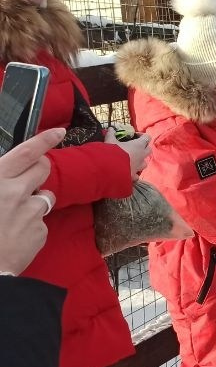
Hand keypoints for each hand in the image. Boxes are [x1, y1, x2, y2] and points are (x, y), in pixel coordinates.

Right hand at [0, 128, 64, 273]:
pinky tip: (16, 235)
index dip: (44, 140)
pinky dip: (32, 225)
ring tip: (14, 215)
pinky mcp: (40, 231)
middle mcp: (15, 192)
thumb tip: (7, 175)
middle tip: (26, 180)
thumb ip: (1, 180)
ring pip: (45, 195)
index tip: (58, 132)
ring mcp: (31, 212)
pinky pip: (41, 220)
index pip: (26, 153)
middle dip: (38, 170)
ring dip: (34, 200)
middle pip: (42, 169)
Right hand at [108, 132, 151, 178]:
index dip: (142, 135)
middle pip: (149, 149)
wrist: (108, 169)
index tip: (135, 135)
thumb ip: (111, 134)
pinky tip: (129, 172)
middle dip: (144, 147)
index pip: (147, 137)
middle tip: (135, 146)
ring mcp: (139, 166)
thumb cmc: (112, 152)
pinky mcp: (134, 175)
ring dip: (141, 160)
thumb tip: (111, 128)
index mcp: (138, 145)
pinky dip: (134, 173)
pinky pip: (137, 174)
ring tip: (133, 159)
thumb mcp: (110, 141)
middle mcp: (142, 156)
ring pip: (145, 162)